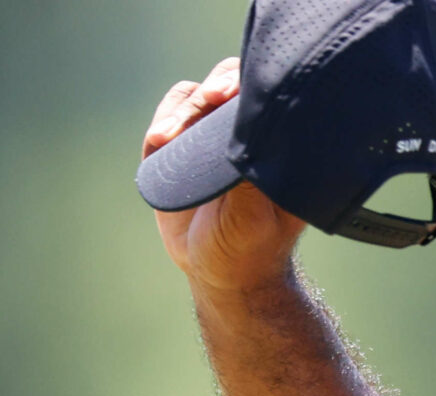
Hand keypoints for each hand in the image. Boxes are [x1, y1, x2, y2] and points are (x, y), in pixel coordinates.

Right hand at [142, 57, 306, 292]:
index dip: (248, 86)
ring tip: (172, 135)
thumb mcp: (253, 218)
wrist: (219, 272)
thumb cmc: (250, 248)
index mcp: (274, 145)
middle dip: (215, 87)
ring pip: (194, 97)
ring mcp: (209, 139)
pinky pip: (169, 119)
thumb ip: (247, 180)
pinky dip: (163, 121)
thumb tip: (243, 138)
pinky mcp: (178, 149)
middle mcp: (243, 134)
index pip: (265, 96)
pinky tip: (161, 139)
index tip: (231, 96)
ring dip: (183, 108)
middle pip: (229, 83)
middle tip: (209, 99)